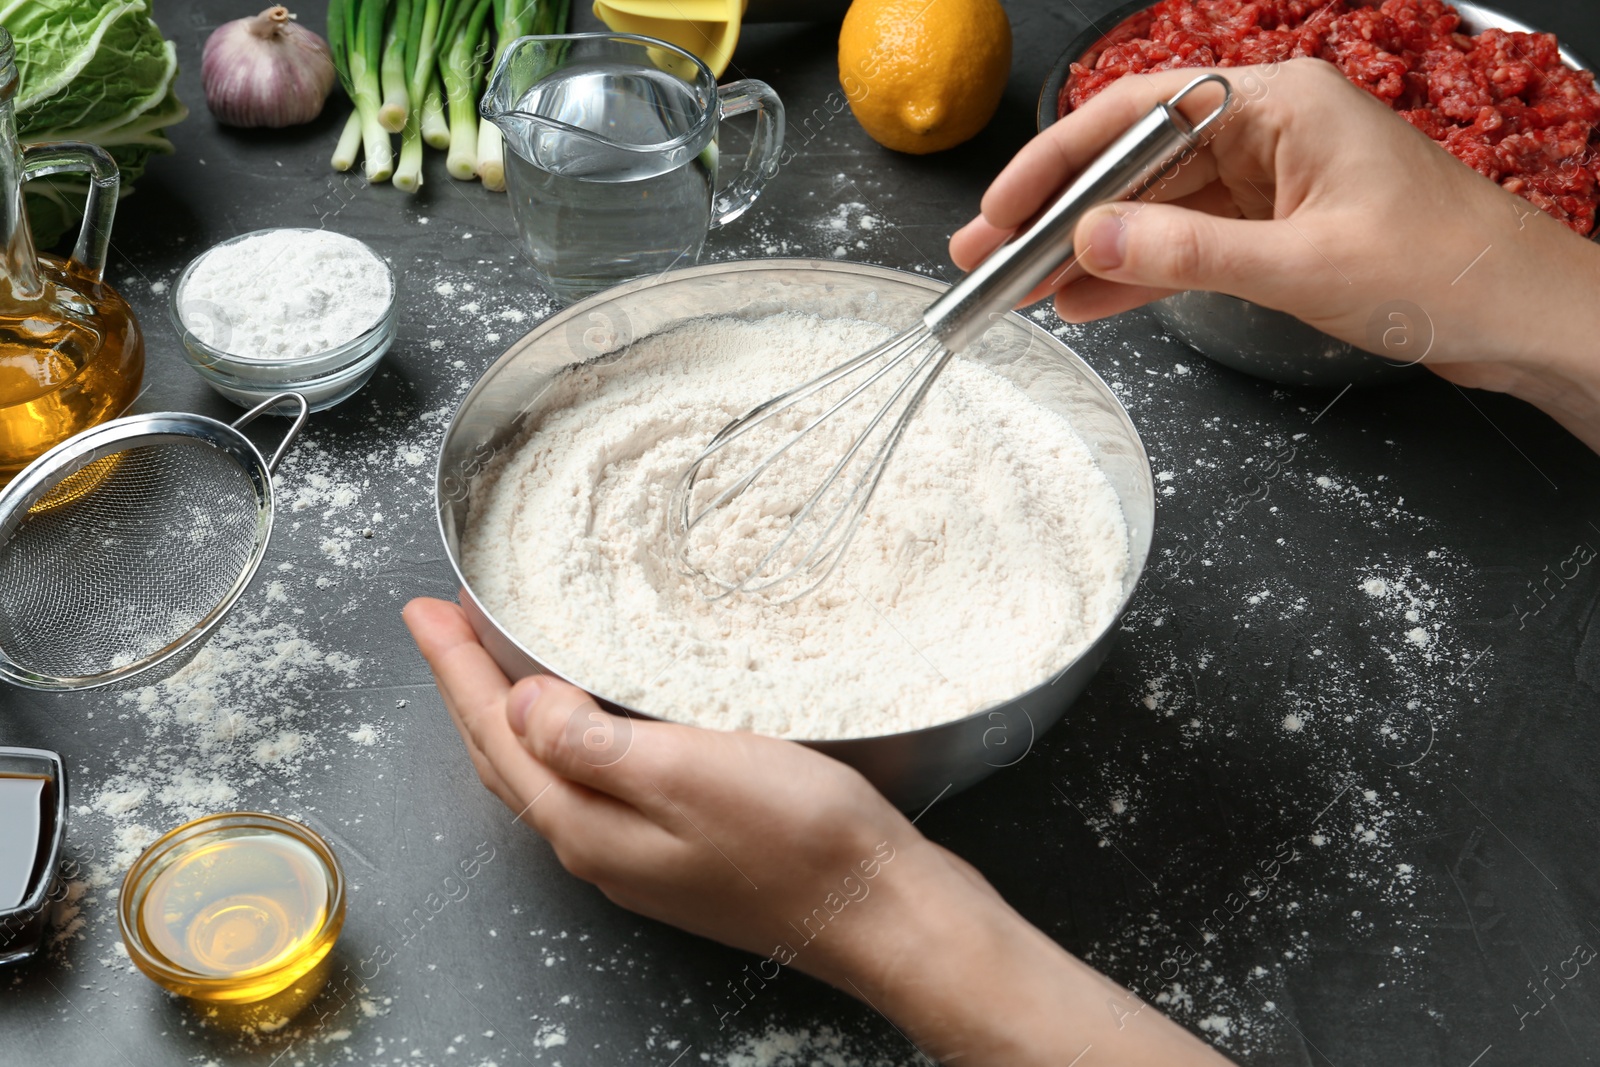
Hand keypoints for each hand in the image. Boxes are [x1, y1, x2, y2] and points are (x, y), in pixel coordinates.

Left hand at [403, 596, 1233, 1064]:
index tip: (425, 611)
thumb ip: (592, 745)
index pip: (496, 733)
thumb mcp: (689, 774)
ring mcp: (638, 854)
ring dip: (508, 713)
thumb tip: (518, 703)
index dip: (454, 668)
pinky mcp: (679, 849)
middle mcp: (599, 846)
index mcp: (588, 825)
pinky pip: (589, 782)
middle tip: (441, 626)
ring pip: (543, 772)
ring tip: (490, 664)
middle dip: (465, 688)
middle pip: (505, 756)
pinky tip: (581, 722)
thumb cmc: (800, 840)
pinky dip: (563, 739)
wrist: (878, 909)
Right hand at [951, 59, 1599, 450]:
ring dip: (1089, 254)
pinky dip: (1138, 278)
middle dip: (1059, 215)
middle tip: (988, 256)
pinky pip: (1187, 249)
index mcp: (1278, 103)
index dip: (1059, 160)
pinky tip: (1084, 303)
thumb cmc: (1444, 269)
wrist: (1526, 319)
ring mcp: (1271, 183)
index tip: (1003, 207)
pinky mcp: (1278, 232)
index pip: (1138, 114)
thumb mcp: (1302, 263)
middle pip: (1136, 164)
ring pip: (1155, 212)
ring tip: (1018, 291)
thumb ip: (1187, 254)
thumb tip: (1089, 243)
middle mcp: (1266, 131)